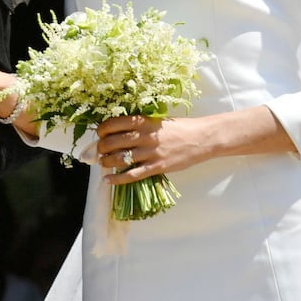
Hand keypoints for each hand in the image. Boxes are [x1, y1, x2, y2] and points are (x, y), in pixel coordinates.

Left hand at [94, 114, 210, 184]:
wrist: (201, 139)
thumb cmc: (180, 128)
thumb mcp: (158, 120)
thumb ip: (140, 125)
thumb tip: (120, 131)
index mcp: (144, 121)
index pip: (114, 124)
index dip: (102, 130)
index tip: (100, 134)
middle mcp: (144, 136)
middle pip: (112, 142)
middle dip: (101, 147)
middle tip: (99, 150)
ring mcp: (150, 153)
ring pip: (119, 158)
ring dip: (106, 162)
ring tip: (102, 163)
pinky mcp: (156, 167)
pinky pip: (132, 175)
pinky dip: (117, 179)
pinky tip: (108, 180)